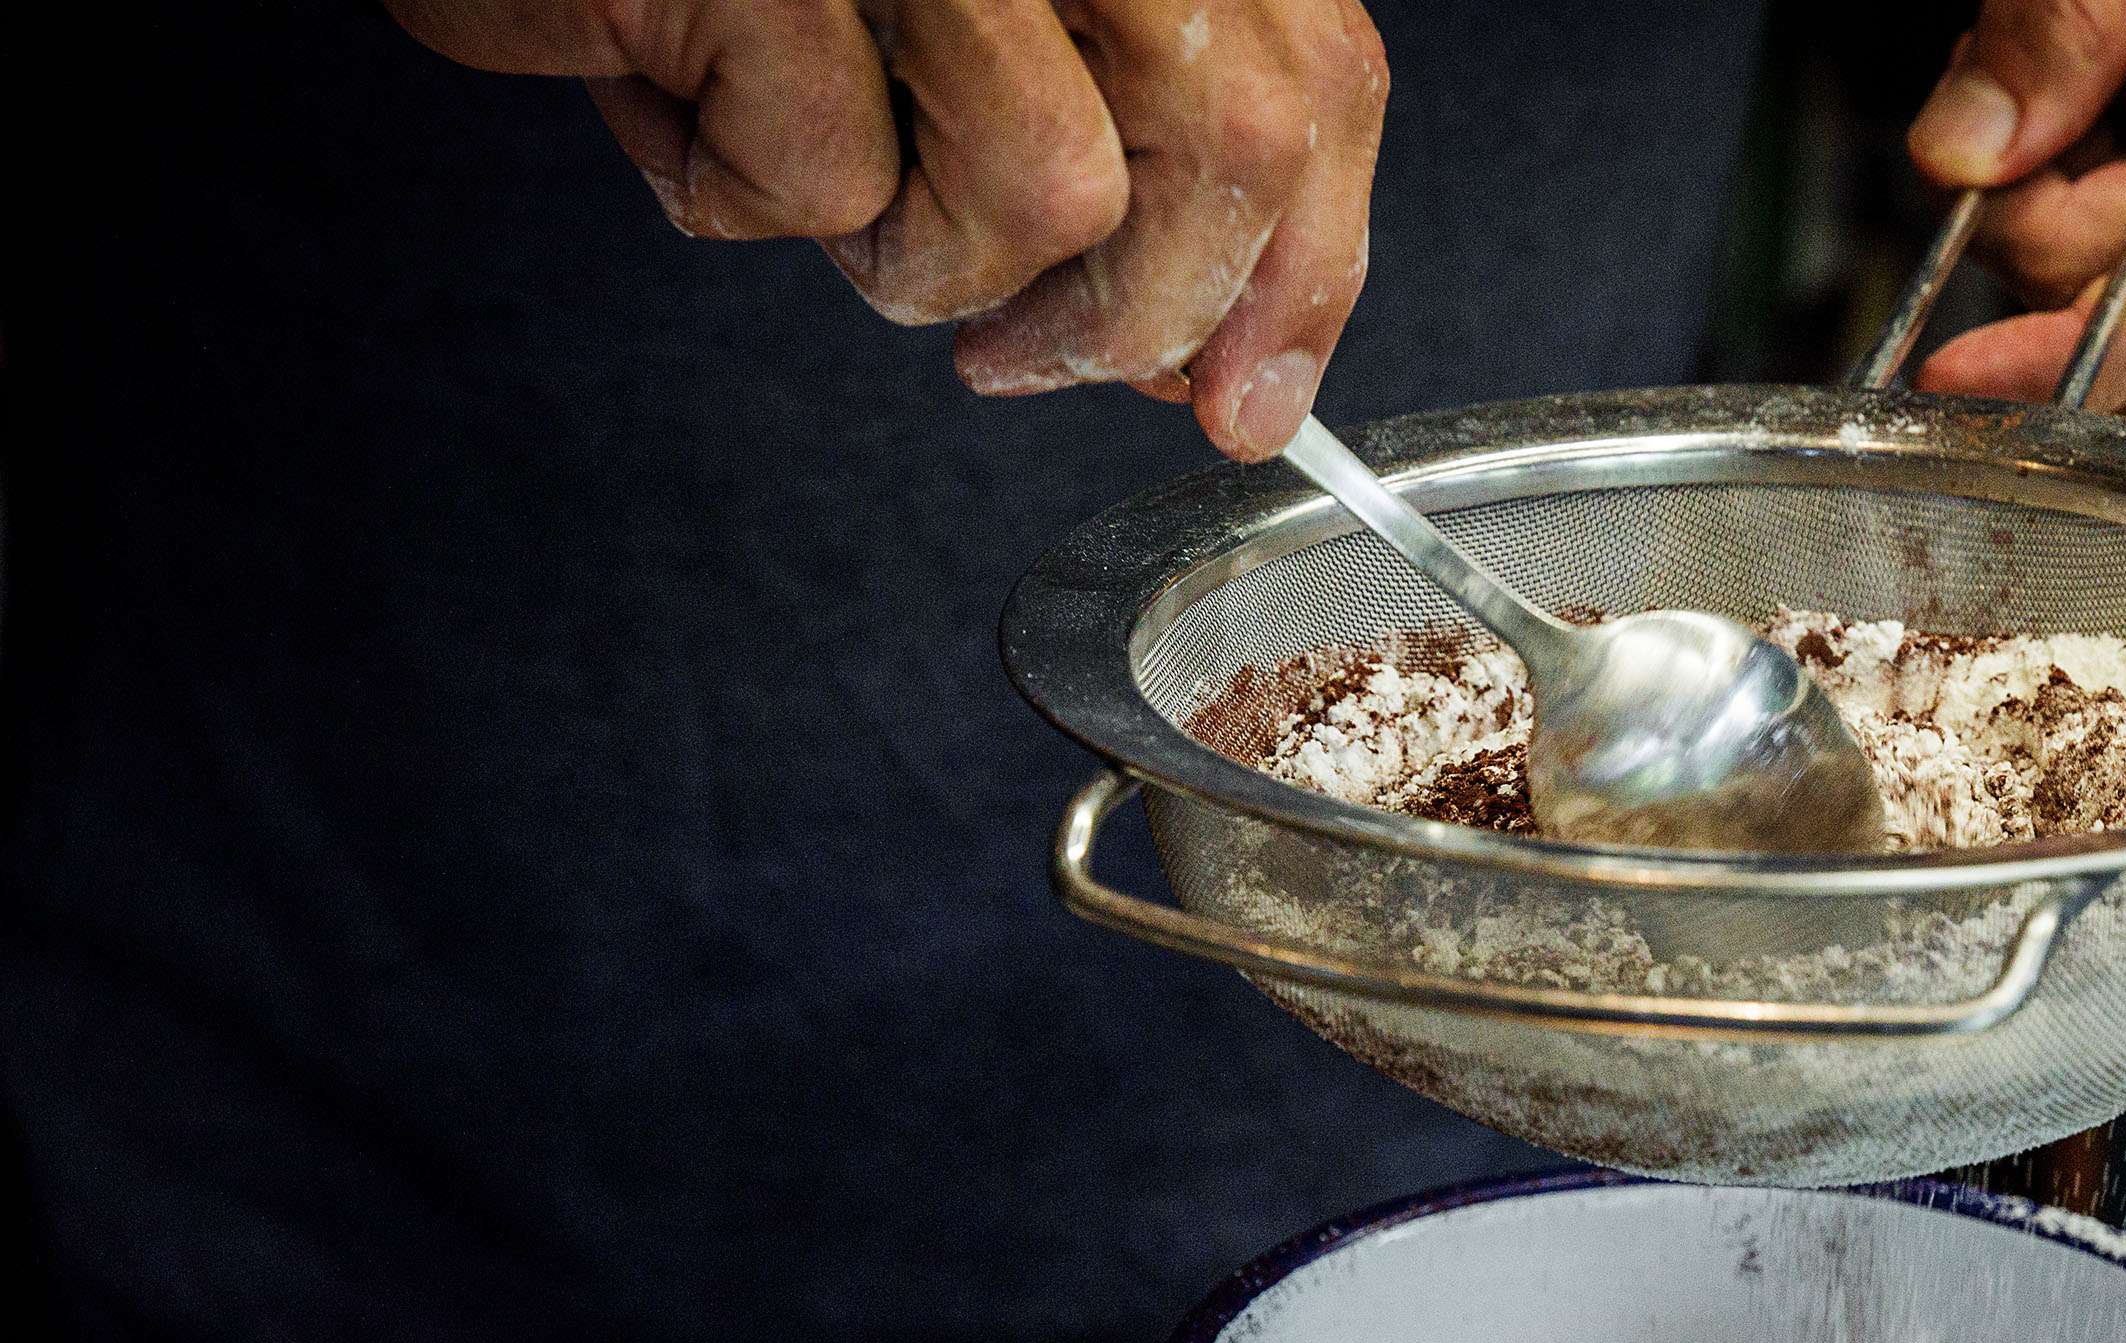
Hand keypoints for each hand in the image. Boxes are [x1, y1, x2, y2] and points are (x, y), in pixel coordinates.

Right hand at [380, 0, 1387, 458]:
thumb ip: (1127, 148)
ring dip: (927, 254)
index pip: (1322, 74)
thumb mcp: (972, 30)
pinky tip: (682, 103)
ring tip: (816, 173)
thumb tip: (1211, 351)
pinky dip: (744, 192)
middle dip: (1137, 312)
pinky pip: (834, 182)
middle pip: (1235, 145)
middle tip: (1017, 357)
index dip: (1306, 268)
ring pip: (1052, 193)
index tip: (1251, 401)